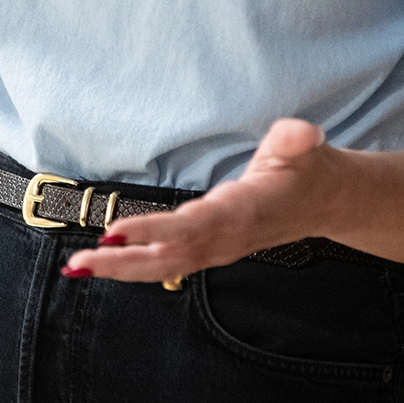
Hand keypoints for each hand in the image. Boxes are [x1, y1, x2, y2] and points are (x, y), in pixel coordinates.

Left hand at [63, 119, 342, 283]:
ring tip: (78, 266)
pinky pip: (169, 265)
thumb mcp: (304, 146)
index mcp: (243, 210)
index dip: (155, 231)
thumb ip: (296, 140)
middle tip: (81, 261)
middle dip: (123, 261)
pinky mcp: (210, 250)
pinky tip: (103, 266)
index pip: (193, 225)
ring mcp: (217, 249)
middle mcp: (226, 237)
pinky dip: (135, 268)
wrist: (325, 202)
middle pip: (169, 256)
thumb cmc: (306, 169)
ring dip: (121, 269)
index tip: (118, 230)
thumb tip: (304, 133)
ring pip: (164, 267)